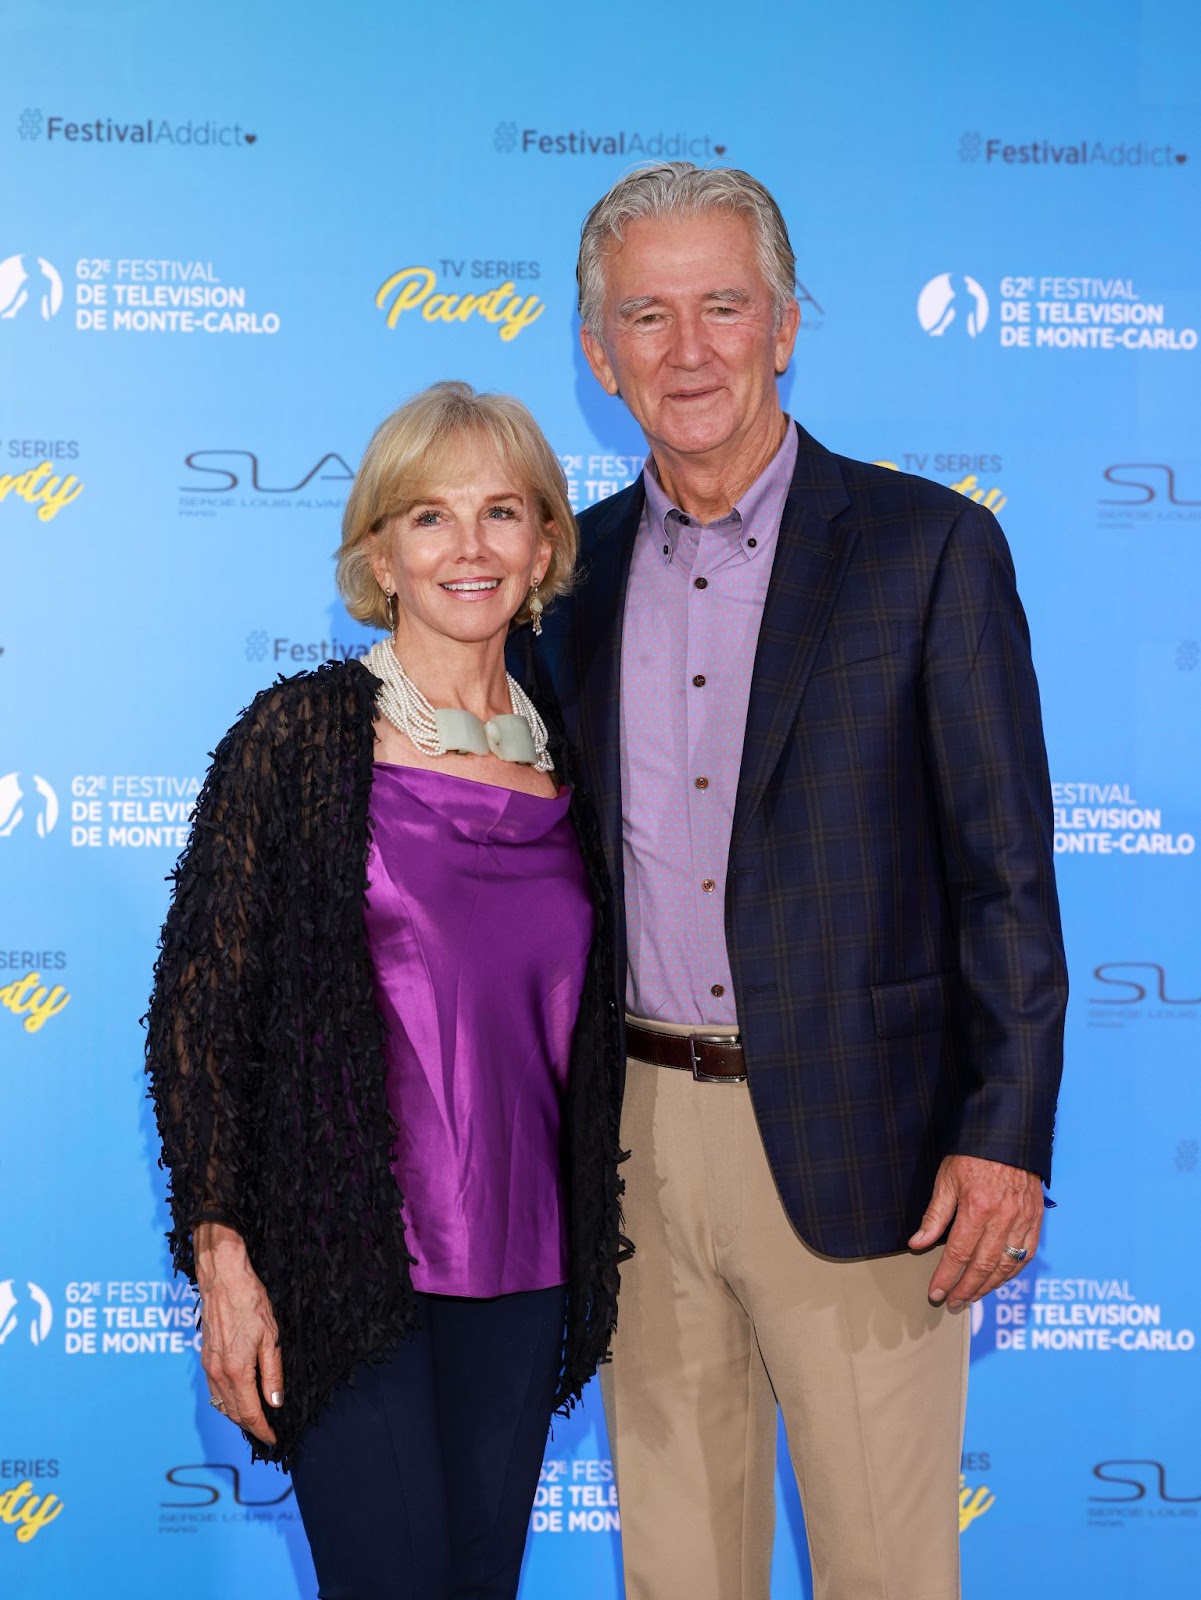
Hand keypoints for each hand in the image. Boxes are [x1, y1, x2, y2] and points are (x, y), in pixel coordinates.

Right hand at [194, 1222, 283, 1443]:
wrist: (223, 1279)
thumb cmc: (250, 1302)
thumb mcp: (271, 1337)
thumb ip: (272, 1373)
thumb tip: (275, 1402)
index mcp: (237, 1371)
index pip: (250, 1412)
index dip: (262, 1430)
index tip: (274, 1439)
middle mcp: (218, 1373)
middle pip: (234, 1413)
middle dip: (250, 1426)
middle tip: (267, 1432)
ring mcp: (209, 1366)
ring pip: (222, 1404)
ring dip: (237, 1416)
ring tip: (256, 1419)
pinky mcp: (205, 1358)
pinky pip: (214, 1390)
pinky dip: (227, 1401)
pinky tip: (238, 1398)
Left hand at [909, 1154, 1042, 1310]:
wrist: (1008, 1134)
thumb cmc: (973, 1154)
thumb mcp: (947, 1179)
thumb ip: (934, 1215)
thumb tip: (917, 1243)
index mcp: (977, 1207)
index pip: (958, 1253)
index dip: (946, 1276)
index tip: (936, 1292)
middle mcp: (1003, 1218)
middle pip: (983, 1265)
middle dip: (966, 1288)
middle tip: (952, 1302)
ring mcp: (1023, 1220)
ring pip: (1006, 1265)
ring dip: (988, 1286)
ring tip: (971, 1297)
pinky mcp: (1036, 1219)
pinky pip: (1025, 1255)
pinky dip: (1011, 1272)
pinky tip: (999, 1280)